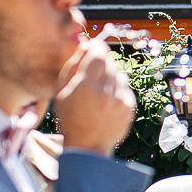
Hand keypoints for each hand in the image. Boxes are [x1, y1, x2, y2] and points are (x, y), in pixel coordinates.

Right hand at [54, 39, 135, 154]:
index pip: (99, 54)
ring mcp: (120, 100)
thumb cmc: (70, 118)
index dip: (96, 48)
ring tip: (98, 92)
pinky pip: (125, 87)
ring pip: (119, 74)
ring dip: (110, 76)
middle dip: (101, 64)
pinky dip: (117, 89)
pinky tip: (106, 101)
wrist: (88, 146)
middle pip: (109, 62)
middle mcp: (105, 92)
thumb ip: (72, 65)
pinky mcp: (130, 106)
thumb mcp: (61, 91)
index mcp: (85, 87)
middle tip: (92, 75)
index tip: (93, 49)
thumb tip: (86, 44)